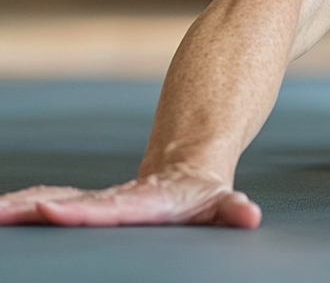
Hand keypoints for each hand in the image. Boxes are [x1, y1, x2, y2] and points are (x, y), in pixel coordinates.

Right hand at [0, 170, 260, 227]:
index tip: (50, 210)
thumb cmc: (206, 197)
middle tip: (1, 212)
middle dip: (37, 209)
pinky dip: (25, 206)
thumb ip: (233, 210)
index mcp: (146, 203)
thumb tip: (250, 215)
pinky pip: (53, 203)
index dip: (83, 213)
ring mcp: (101, 201)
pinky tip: (1, 214)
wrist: (189, 169)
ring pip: (56, 200)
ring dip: (21, 207)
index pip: (111, 209)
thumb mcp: (223, 204)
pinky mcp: (89, 205)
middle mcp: (118, 200)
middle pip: (74, 206)